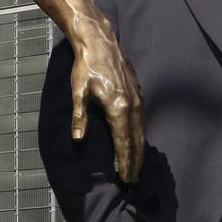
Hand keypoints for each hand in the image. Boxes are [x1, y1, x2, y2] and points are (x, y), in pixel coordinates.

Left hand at [69, 14, 144, 182]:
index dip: (125, 162)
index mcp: (118, 107)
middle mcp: (132, 104)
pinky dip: (141, 134)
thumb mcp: (78, 91)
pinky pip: (142, 119)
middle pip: (137, 140)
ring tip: (137, 166)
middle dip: (135, 161)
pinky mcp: (138, 92)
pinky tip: (138, 140)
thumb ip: (80, 116)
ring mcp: (138, 98)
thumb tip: (78, 138)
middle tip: (133, 180)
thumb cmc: (86, 65)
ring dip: (140, 149)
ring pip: (142, 130)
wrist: (99, 41)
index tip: (126, 178)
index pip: (124, 142)